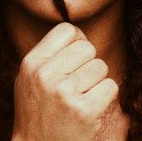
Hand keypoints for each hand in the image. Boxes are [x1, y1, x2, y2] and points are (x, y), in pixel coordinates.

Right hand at [11, 22, 119, 140]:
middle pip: (87, 47)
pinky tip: (91, 108)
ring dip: (97, 82)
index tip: (76, 57)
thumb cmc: (38, 111)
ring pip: (101, 67)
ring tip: (82, 97)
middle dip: (89, 63)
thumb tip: (79, 34)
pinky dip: (105, 97)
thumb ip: (50, 55)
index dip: (78, 41)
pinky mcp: (84, 111)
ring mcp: (64, 93)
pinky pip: (110, 87)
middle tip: (79, 82)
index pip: (66, 30)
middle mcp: (45, 75)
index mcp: (31, 63)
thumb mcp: (30, 78)